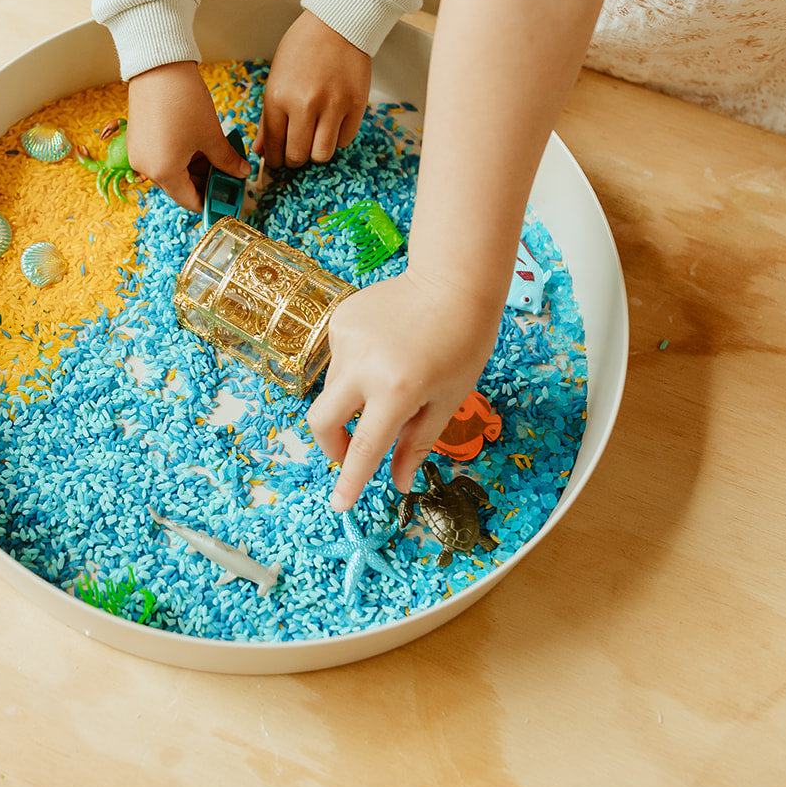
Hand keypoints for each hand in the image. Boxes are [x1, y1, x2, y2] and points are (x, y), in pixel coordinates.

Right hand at [126, 62, 250, 210]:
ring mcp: (139, 154)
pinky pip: (161, 157)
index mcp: (164, 173)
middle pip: (180, 187)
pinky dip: (180, 156)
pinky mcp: (137, 139)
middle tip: (228, 172)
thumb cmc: (184, 102)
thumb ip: (227, 161)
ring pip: (172, 171)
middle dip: (205, 182)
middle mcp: (146, 168)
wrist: (158, 66)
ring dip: (194, 168)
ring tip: (216, 153)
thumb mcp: (211, 135)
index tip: (229, 197)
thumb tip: (241, 173)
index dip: (213, 201)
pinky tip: (198, 143)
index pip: (191, 201)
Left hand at [256, 10, 370, 166]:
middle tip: (296, 153)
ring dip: (316, 153)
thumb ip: (268, 117)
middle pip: (298, 156)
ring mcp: (333, 106)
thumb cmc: (302, 48)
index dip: (274, 159)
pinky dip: (337, 138)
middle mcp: (305, 104)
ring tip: (314, 141)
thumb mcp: (276, 78)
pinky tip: (332, 125)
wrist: (337, 24)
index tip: (277, 161)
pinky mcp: (356, 105)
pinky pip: (344, 140)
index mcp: (278, 97)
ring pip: (322, 155)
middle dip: (294, 160)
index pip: (273, 145)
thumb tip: (261, 150)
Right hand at [307, 268, 503, 511]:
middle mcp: (363, 366)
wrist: (453, 281)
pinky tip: (387, 350)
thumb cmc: (463, 343)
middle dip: (332, 445)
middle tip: (351, 453)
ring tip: (394, 378)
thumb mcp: (447, 400)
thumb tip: (398, 482)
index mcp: (397, 390)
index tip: (340, 505)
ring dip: (354, 400)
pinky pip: (340, 359)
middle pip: (322, 420)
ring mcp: (346, 339)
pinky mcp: (340, 320)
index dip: (351, 481)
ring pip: (335, 388)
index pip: (364, 447)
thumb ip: (417, 443)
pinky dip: (357, 368)